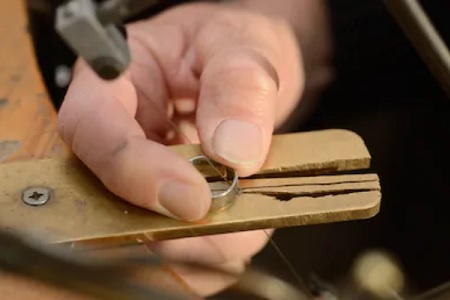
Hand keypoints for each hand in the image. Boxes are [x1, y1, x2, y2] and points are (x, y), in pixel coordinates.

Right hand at [58, 2, 303, 295]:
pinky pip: (178, 243)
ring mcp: (137, 171)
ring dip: (199, 243)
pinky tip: (241, 222)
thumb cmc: (230, 43)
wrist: (243, 65)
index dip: (134, 172)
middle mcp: (116, 131)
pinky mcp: (163, 200)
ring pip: (144, 233)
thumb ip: (240, 86)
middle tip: (231, 223)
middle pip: (110, 196)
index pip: (92, 129)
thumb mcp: (241, 43)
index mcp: (114, 79)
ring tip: (246, 216)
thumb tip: (233, 152)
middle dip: (172, 223)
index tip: (193, 198)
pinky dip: (213, 247)